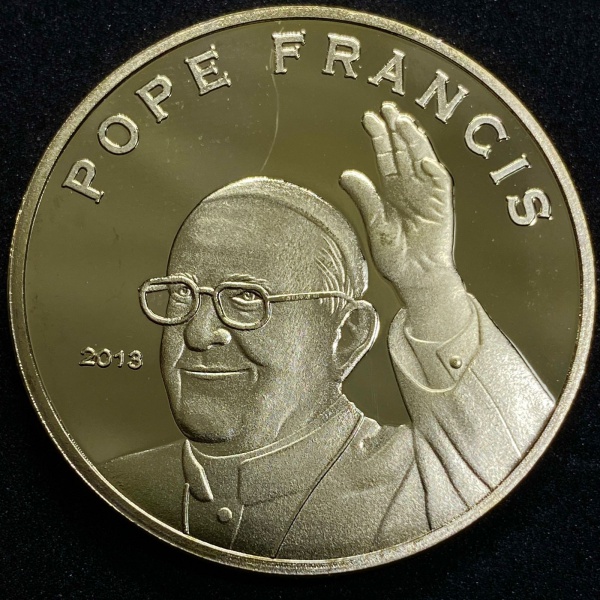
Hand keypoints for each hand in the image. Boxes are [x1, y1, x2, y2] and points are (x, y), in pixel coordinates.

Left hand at [341, 102, 468, 338]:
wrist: (416, 277)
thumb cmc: (397, 256)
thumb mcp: (375, 224)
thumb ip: (365, 197)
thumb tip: (347, 174)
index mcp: (395, 192)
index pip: (387, 157)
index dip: (379, 137)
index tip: (369, 118)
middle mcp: (411, 189)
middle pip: (404, 152)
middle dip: (396, 130)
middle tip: (387, 108)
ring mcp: (428, 195)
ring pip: (422, 160)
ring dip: (414, 142)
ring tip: (402, 123)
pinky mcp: (442, 207)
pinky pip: (440, 184)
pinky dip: (433, 171)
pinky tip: (423, 159)